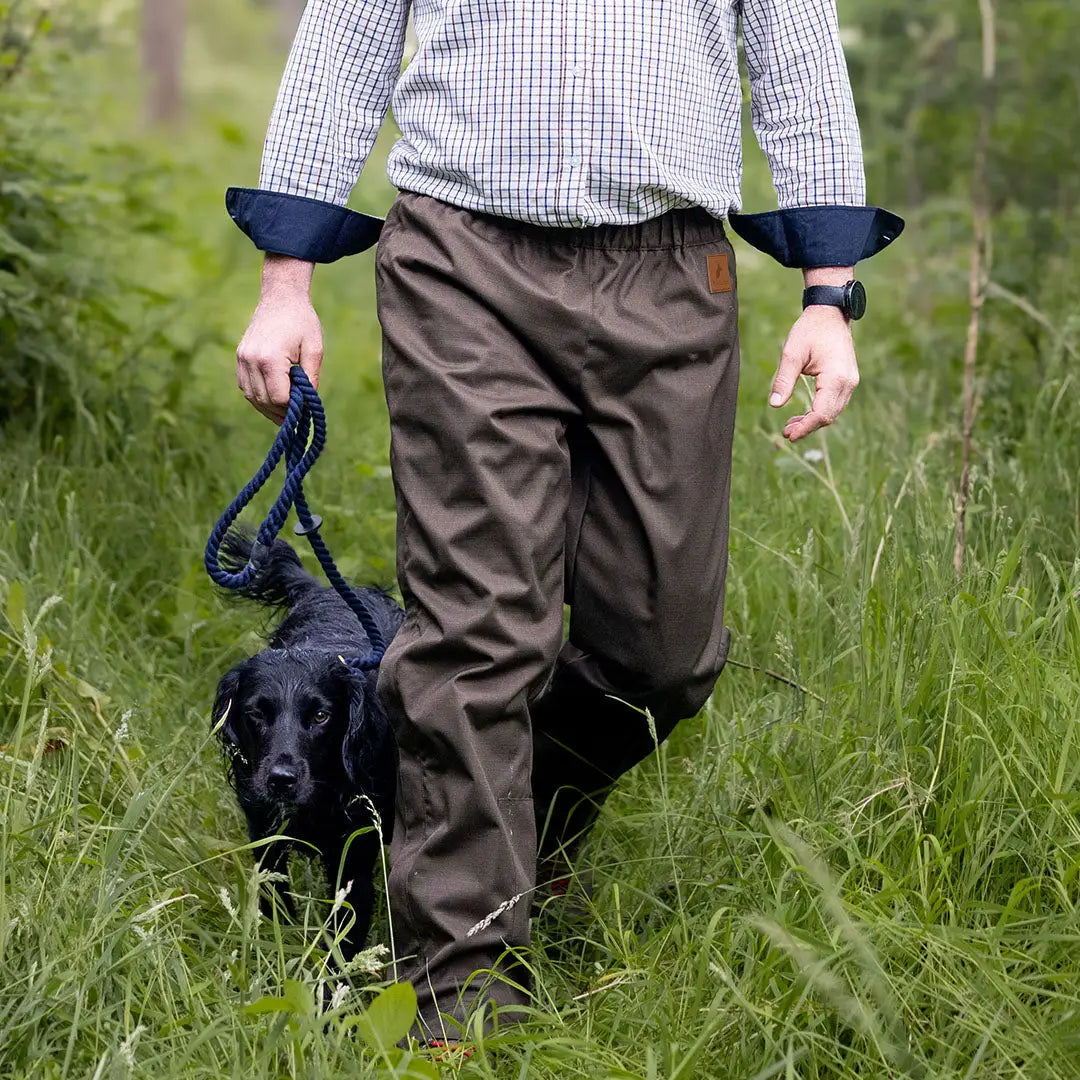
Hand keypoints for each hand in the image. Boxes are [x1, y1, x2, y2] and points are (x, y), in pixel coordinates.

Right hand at [236, 254, 320, 423]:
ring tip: (285, 415)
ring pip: (251, 396)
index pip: (279, 397)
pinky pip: (245, 386)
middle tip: (297, 419)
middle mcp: (251, 360)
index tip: (306, 410)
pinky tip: (272, 400)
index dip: (294, 408)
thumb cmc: (302, 321)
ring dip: (268, 409)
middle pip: (264, 400)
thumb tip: (308, 404)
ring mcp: (242, 359)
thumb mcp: (314, 349)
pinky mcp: (240, 357)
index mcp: (270, 359)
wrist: (280, 297)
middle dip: (281, 413)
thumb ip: (311, 378)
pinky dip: (258, 397)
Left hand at [769, 304, 858, 441]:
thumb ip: (784, 380)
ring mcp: (850, 382)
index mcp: (836, 378)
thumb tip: (774, 404)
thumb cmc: (810, 330)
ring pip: (832, 412)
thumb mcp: (792, 353)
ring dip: (812, 421)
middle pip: (829, 416)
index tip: (789, 435)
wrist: (830, 313)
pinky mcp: (847, 380)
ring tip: (790, 426)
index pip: (822, 413)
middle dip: (807, 427)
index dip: (805, 427)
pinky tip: (802, 415)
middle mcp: (848, 383)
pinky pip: (833, 403)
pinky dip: (818, 411)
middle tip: (785, 433)